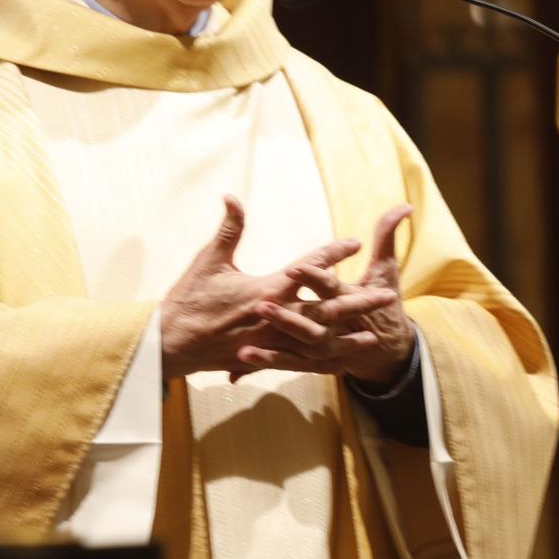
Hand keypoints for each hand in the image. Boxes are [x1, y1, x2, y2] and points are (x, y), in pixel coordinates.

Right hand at [159, 195, 390, 379]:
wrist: (171, 343)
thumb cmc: (188, 299)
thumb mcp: (209, 260)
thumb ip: (228, 229)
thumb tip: (232, 196)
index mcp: (266, 290)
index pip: (307, 269)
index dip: (331, 254)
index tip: (354, 244)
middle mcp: (275, 317)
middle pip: (326, 309)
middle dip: (357, 302)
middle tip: (387, 295)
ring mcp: (272, 340)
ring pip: (319, 340)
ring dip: (347, 336)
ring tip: (375, 334)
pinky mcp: (264, 357)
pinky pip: (301, 361)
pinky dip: (323, 362)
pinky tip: (342, 363)